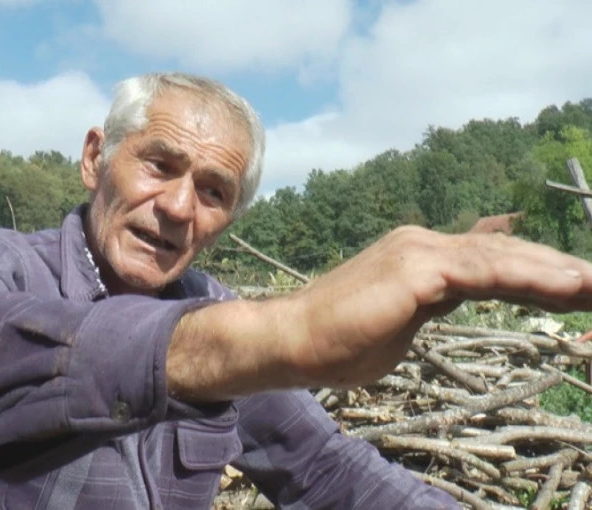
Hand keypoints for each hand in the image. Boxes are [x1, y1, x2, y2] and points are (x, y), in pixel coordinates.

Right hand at [282, 225, 591, 386]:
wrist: (294, 340)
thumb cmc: (340, 344)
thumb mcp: (403, 322)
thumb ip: (437, 302)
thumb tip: (463, 294)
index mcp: (420, 257)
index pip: (491, 260)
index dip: (538, 273)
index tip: (577, 291)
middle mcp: (423, 243)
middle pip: (505, 253)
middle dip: (559, 271)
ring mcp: (419, 250)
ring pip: (503, 258)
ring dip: (558, 273)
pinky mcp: (416, 268)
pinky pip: (486, 272)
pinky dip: (532, 279)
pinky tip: (571, 288)